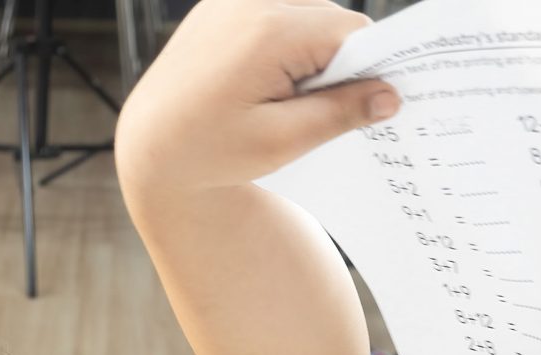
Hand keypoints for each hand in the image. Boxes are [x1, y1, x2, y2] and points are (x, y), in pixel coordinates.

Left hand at [115, 0, 400, 189]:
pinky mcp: (219, 5)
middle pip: (328, 20)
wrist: (149, 148)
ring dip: (304, 52)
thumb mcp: (281, 141)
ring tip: (272, 98)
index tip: (359, 105)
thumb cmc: (209, 153)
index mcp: (269, 30)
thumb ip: (340, 113)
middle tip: (302, 110)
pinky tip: (257, 81)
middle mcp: (249, 1)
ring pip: (303, 15)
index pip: (351, 32)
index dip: (362, 70)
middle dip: (329, 63)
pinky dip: (278, 43)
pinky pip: (272, 14)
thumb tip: (391, 96)